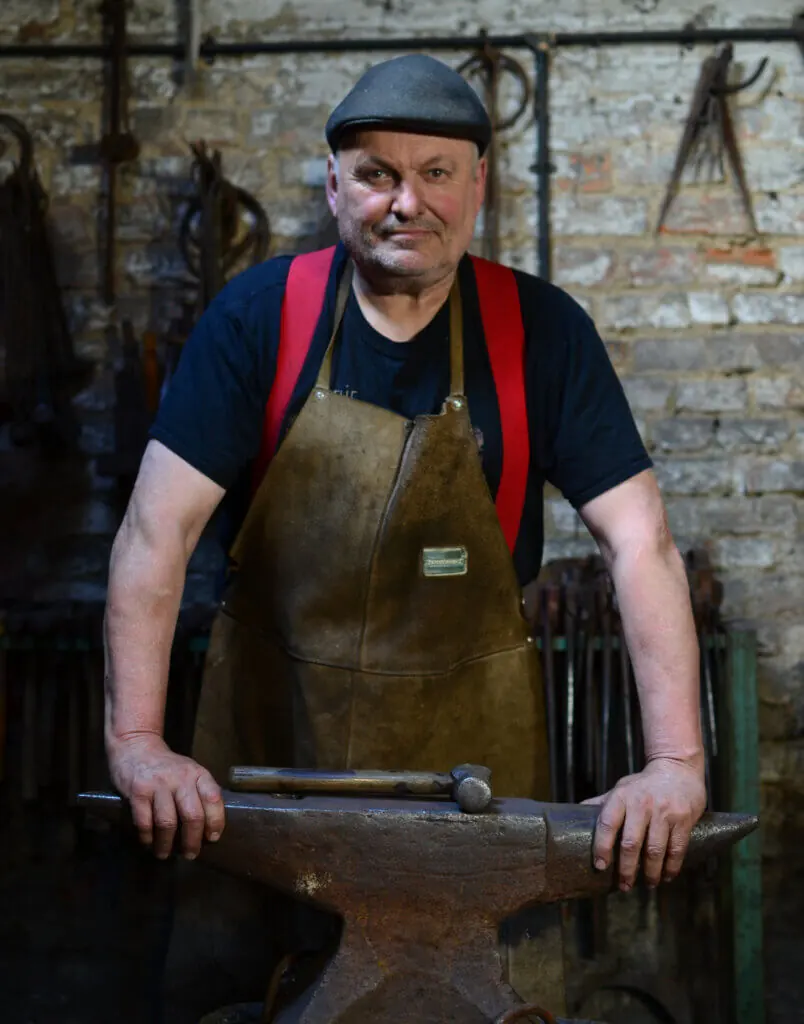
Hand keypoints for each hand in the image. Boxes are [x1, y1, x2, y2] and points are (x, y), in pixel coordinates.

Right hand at [107, 732, 224, 860]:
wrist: (136, 746)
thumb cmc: (167, 767)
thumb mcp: (189, 772)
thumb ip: (199, 793)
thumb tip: (207, 829)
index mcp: (198, 773)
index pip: (213, 799)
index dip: (215, 822)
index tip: (212, 838)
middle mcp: (180, 778)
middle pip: (192, 815)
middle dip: (192, 841)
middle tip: (191, 854)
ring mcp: (158, 784)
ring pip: (168, 822)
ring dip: (167, 844)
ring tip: (165, 854)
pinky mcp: (138, 790)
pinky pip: (145, 822)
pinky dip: (147, 837)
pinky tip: (149, 843)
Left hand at [582, 756, 705, 890]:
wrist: (677, 768)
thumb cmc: (644, 784)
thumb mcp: (621, 788)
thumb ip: (602, 803)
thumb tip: (576, 814)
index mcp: (621, 797)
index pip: (607, 823)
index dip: (601, 846)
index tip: (599, 866)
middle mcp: (641, 804)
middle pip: (630, 843)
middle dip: (627, 869)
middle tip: (624, 886)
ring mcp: (664, 812)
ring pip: (654, 850)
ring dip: (651, 873)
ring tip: (648, 884)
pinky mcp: (683, 819)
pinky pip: (677, 849)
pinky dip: (671, 867)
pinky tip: (666, 876)